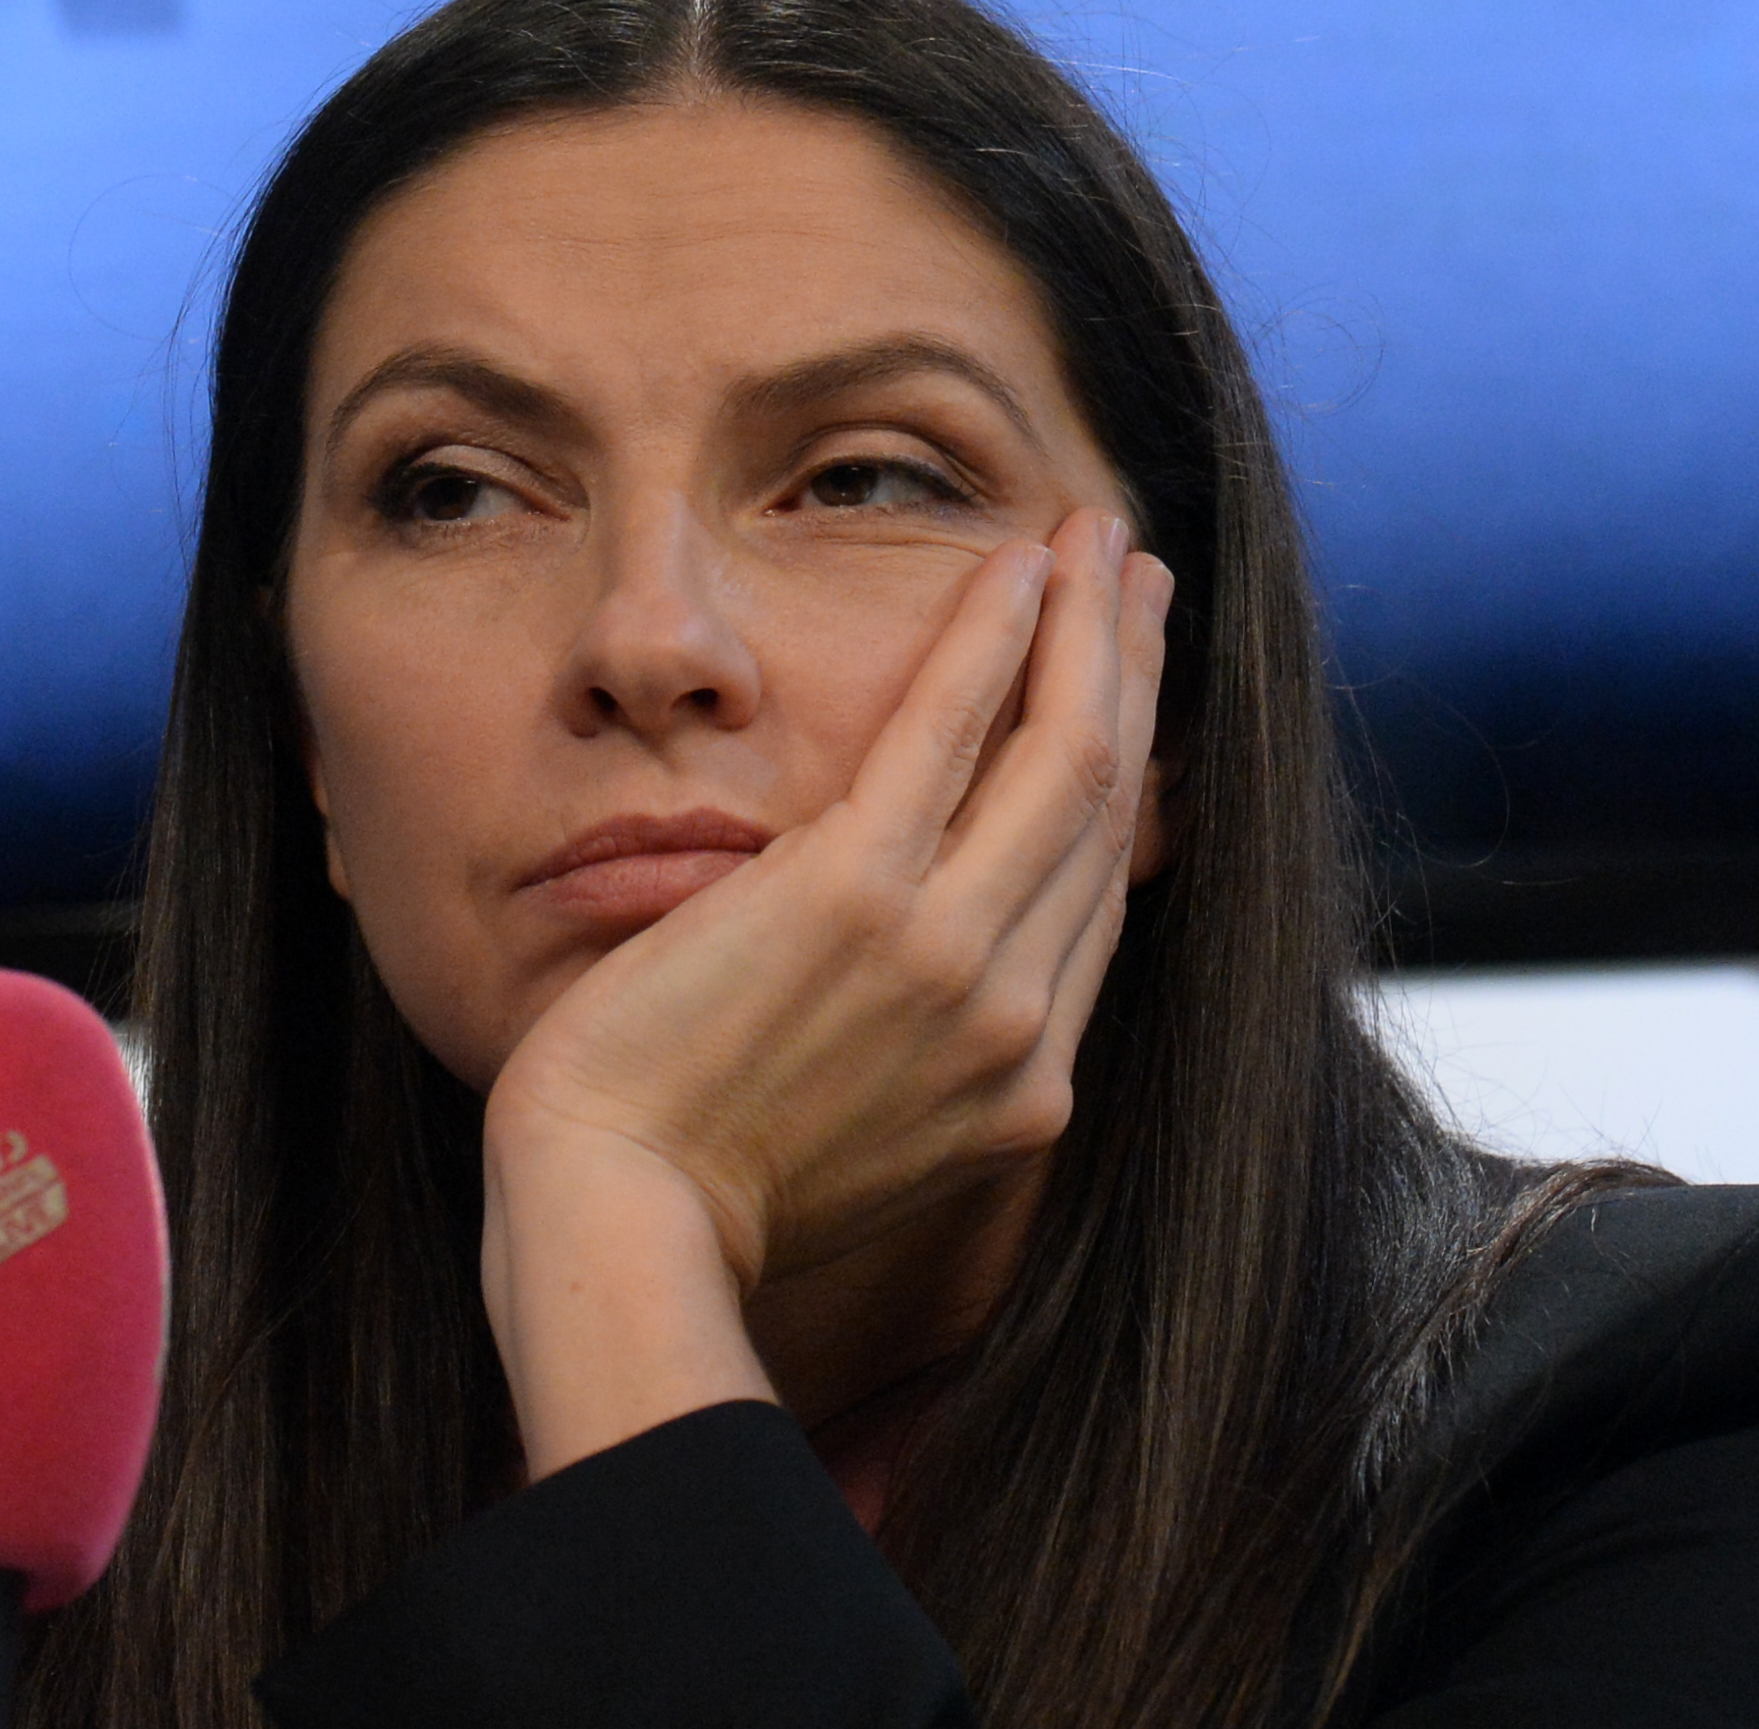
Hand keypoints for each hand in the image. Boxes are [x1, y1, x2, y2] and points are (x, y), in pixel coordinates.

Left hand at [475, 507, 1170, 1473]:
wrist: (614, 1221)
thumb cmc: (693, 1188)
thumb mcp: (860, 1137)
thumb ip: (919, 1052)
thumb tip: (930, 971)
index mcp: (1020, 1085)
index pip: (1098, 895)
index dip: (1132, 775)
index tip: (1131, 689)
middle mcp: (1015, 1020)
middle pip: (1107, 809)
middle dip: (1136, 674)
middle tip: (1143, 577)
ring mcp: (949, 958)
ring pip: (1067, 755)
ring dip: (1093, 627)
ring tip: (1098, 537)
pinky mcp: (857, 898)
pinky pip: (953, 731)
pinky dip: (1001, 635)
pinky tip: (1020, 564)